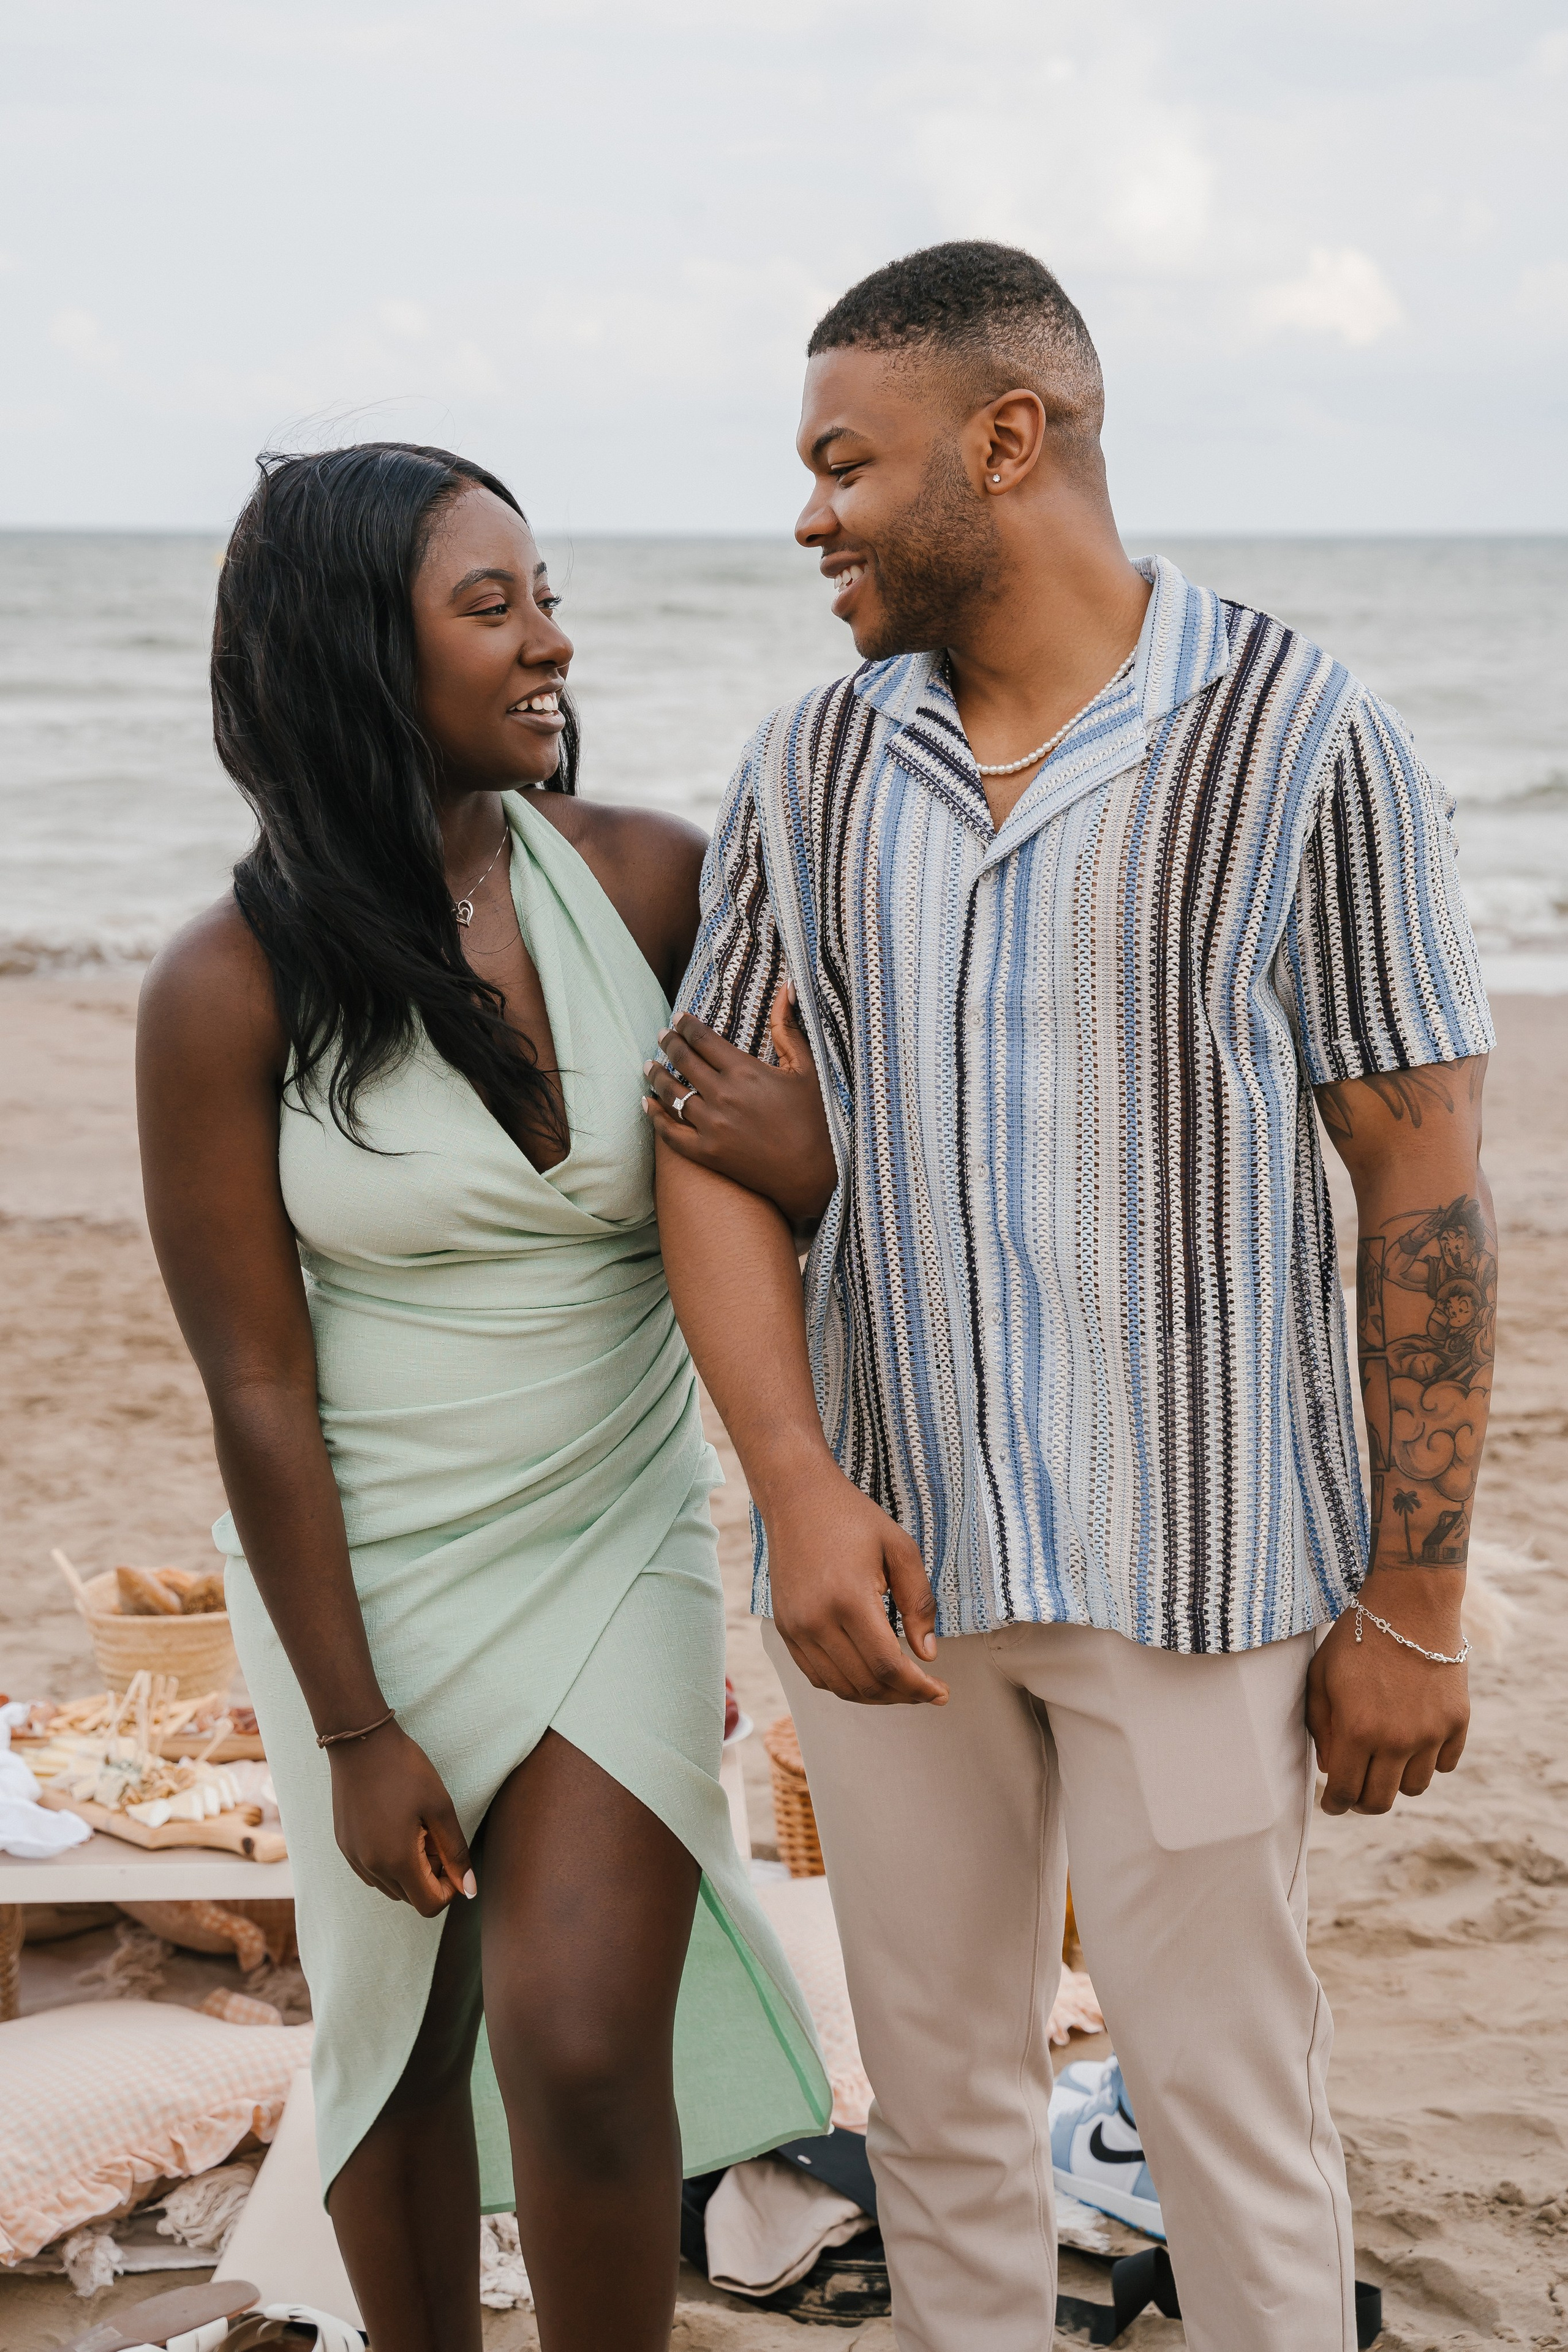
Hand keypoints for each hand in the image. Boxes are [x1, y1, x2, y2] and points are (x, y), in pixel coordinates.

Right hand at [328, 1720, 476, 1914]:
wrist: (360, 1741)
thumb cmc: (405, 1770)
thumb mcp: (440, 1808)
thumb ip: (456, 1853)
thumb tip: (469, 1889)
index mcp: (397, 1860)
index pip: (429, 1906)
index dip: (448, 1887)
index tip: (450, 1855)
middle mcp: (371, 1867)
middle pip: (410, 1898)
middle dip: (429, 1876)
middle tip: (433, 1834)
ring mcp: (353, 1858)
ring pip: (390, 1887)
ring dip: (408, 1870)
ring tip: (415, 1828)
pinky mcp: (345, 1846)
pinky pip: (371, 1872)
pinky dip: (388, 1861)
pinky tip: (395, 1826)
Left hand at [643, 987, 836, 1225]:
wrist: (810, 1175)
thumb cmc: (813, 1119)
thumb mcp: (806, 1069)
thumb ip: (788, 1028)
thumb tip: (786, 987)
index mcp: (745, 1071)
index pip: (703, 1039)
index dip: (687, 1026)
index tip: (678, 1018)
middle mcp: (722, 1096)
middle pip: (683, 1061)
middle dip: (669, 1044)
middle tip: (662, 1035)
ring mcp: (711, 1126)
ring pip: (671, 1093)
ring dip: (656, 1075)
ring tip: (649, 1065)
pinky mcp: (706, 1153)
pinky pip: (669, 1132)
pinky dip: (654, 1116)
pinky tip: (646, 1103)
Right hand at [763, 1463, 947, 1706]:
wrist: (796, 1498)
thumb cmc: (852, 1518)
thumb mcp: (900, 1549)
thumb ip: (919, 1603)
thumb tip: (927, 1655)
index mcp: (849, 1599)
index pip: (887, 1666)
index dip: (918, 1688)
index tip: (942, 1692)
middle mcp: (816, 1620)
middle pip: (865, 1683)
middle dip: (903, 1695)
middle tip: (929, 1690)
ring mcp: (796, 1627)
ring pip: (840, 1687)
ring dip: (876, 1696)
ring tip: (903, 1686)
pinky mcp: (785, 1628)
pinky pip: (816, 1675)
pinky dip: (846, 1685)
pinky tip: (870, 1675)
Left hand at [1306, 1570, 1468, 1814]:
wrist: (1410, 1604)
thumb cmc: (1356, 1638)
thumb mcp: (1321, 1677)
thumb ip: (1321, 1727)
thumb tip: (1332, 1768)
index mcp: (1358, 1730)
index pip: (1346, 1791)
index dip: (1336, 1804)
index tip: (1333, 1804)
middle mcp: (1398, 1739)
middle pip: (1381, 1801)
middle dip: (1363, 1803)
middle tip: (1356, 1792)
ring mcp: (1432, 1733)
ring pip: (1415, 1787)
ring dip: (1396, 1782)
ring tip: (1385, 1761)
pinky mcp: (1457, 1722)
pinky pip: (1444, 1764)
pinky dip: (1428, 1762)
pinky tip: (1414, 1743)